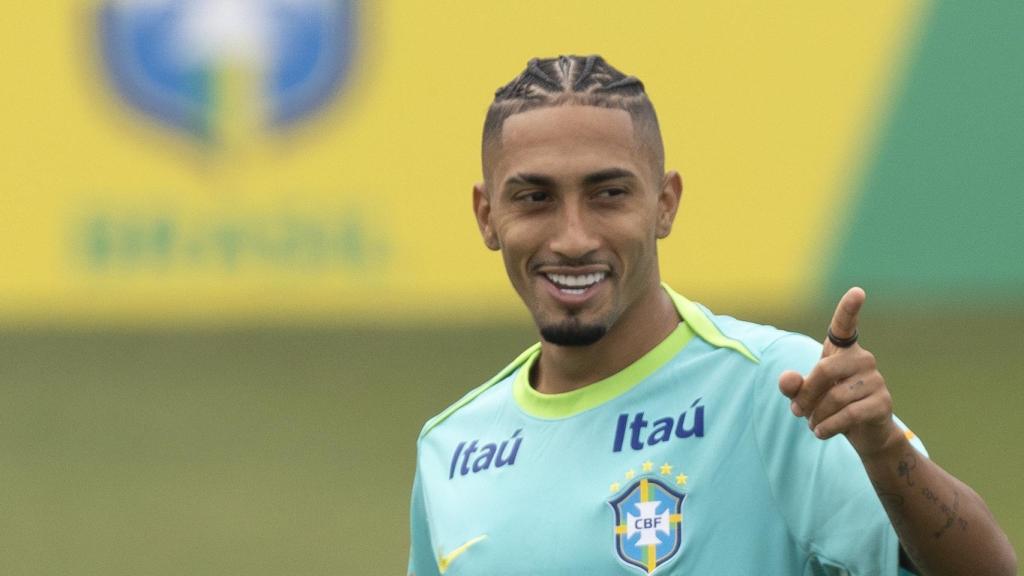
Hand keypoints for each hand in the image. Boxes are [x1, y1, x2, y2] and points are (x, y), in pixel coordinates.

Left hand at [778, 287, 902, 458]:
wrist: (863, 433)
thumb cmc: (830, 405)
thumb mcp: (806, 395)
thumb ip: (792, 386)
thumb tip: (787, 380)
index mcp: (843, 351)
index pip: (844, 325)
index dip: (849, 308)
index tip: (857, 291)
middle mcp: (863, 359)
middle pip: (825, 371)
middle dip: (805, 395)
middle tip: (796, 412)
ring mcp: (876, 380)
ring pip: (836, 396)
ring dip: (817, 415)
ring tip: (813, 424)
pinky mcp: (883, 403)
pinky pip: (849, 414)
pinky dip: (829, 426)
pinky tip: (821, 432)